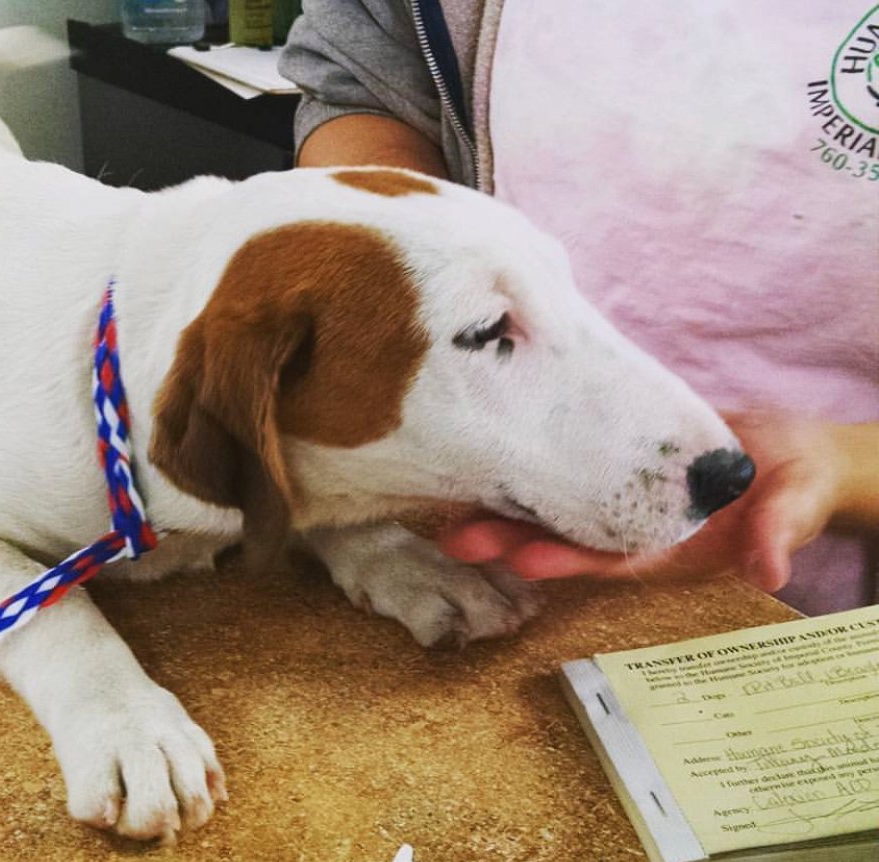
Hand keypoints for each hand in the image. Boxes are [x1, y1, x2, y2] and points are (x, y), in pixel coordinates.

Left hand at [440, 412, 868, 592]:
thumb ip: (781, 534)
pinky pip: (566, 471)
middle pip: (568, 541)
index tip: (523, 560)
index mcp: (676, 549)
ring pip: (556, 511)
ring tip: (449, 512)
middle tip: (456, 539)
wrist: (789, 452)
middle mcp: (638, 533)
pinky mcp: (613, 468)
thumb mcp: (798, 504)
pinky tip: (485, 462)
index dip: (569, 560)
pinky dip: (529, 471)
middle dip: (512, 540)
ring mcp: (622, 504)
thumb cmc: (799, 482)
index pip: (614, 558)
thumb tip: (769, 571)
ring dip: (505, 512)